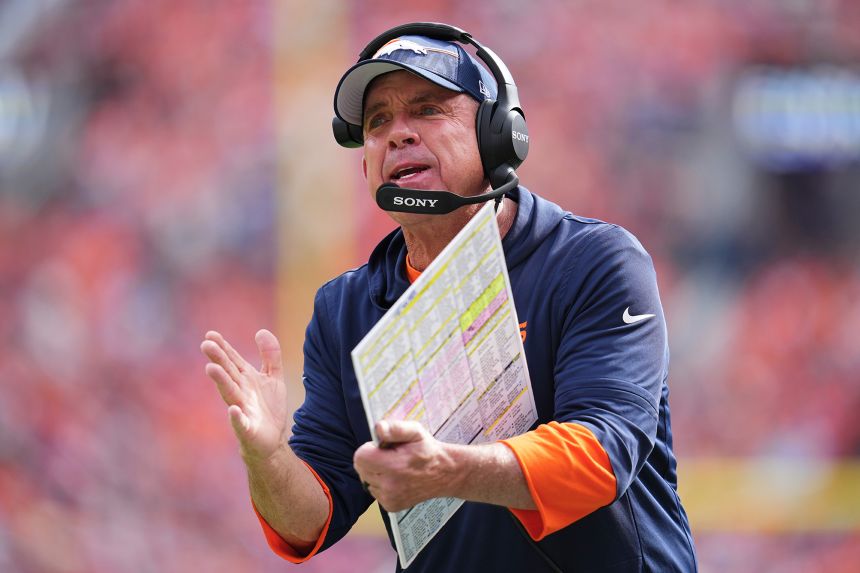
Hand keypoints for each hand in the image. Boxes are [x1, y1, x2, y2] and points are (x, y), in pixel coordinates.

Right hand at [200, 330, 287, 461]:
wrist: (273, 440)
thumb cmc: (268, 408)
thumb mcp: (273, 377)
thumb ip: (270, 355)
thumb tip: (261, 331)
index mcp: (245, 379)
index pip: (232, 361)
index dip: (223, 347)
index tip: (210, 334)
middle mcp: (240, 392)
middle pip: (228, 374)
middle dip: (218, 360)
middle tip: (206, 345)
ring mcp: (242, 410)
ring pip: (230, 394)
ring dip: (221, 382)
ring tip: (211, 368)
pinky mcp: (247, 429)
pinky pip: (240, 423)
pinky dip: (236, 417)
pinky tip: (233, 410)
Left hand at [353, 420, 456, 511]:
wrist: (444, 473)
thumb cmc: (427, 450)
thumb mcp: (415, 431)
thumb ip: (395, 428)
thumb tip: (378, 428)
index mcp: (393, 466)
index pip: (360, 458)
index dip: (368, 449)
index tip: (382, 448)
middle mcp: (390, 486)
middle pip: (361, 469)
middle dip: (371, 460)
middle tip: (390, 457)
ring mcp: (390, 498)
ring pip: (366, 481)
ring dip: (375, 474)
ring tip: (394, 468)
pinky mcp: (391, 506)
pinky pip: (375, 492)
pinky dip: (381, 485)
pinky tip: (397, 479)